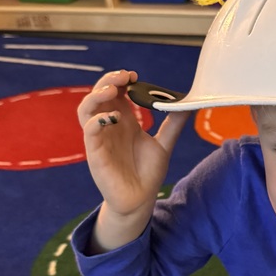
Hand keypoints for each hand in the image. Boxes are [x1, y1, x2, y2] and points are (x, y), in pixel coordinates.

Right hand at [77, 68, 188, 218]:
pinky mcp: (95, 153)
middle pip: (99, 95)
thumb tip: (189, 105)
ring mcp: (101, 138)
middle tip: (125, 76)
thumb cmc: (148, 173)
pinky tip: (113, 118)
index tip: (135, 76)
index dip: (121, 81)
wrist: (140, 200)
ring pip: (86, 109)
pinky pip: (89, 131)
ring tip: (113, 90)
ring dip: (96, 95)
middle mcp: (110, 126)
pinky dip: (97, 120)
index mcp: (124, 121)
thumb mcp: (164, 145)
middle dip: (109, 81)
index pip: (116, 93)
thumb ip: (173, 125)